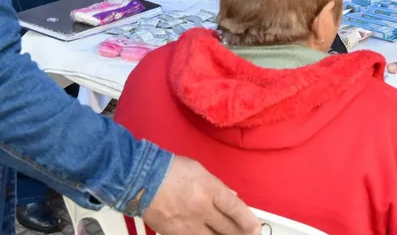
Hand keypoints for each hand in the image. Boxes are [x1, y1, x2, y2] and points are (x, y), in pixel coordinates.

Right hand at [143, 157, 259, 234]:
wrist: (140, 178)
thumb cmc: (168, 169)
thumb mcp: (199, 170)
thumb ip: (216, 187)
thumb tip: (230, 197)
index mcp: (210, 189)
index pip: (236, 210)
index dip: (249, 222)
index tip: (255, 228)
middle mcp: (202, 209)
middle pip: (229, 229)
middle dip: (240, 234)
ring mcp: (188, 224)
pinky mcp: (175, 233)